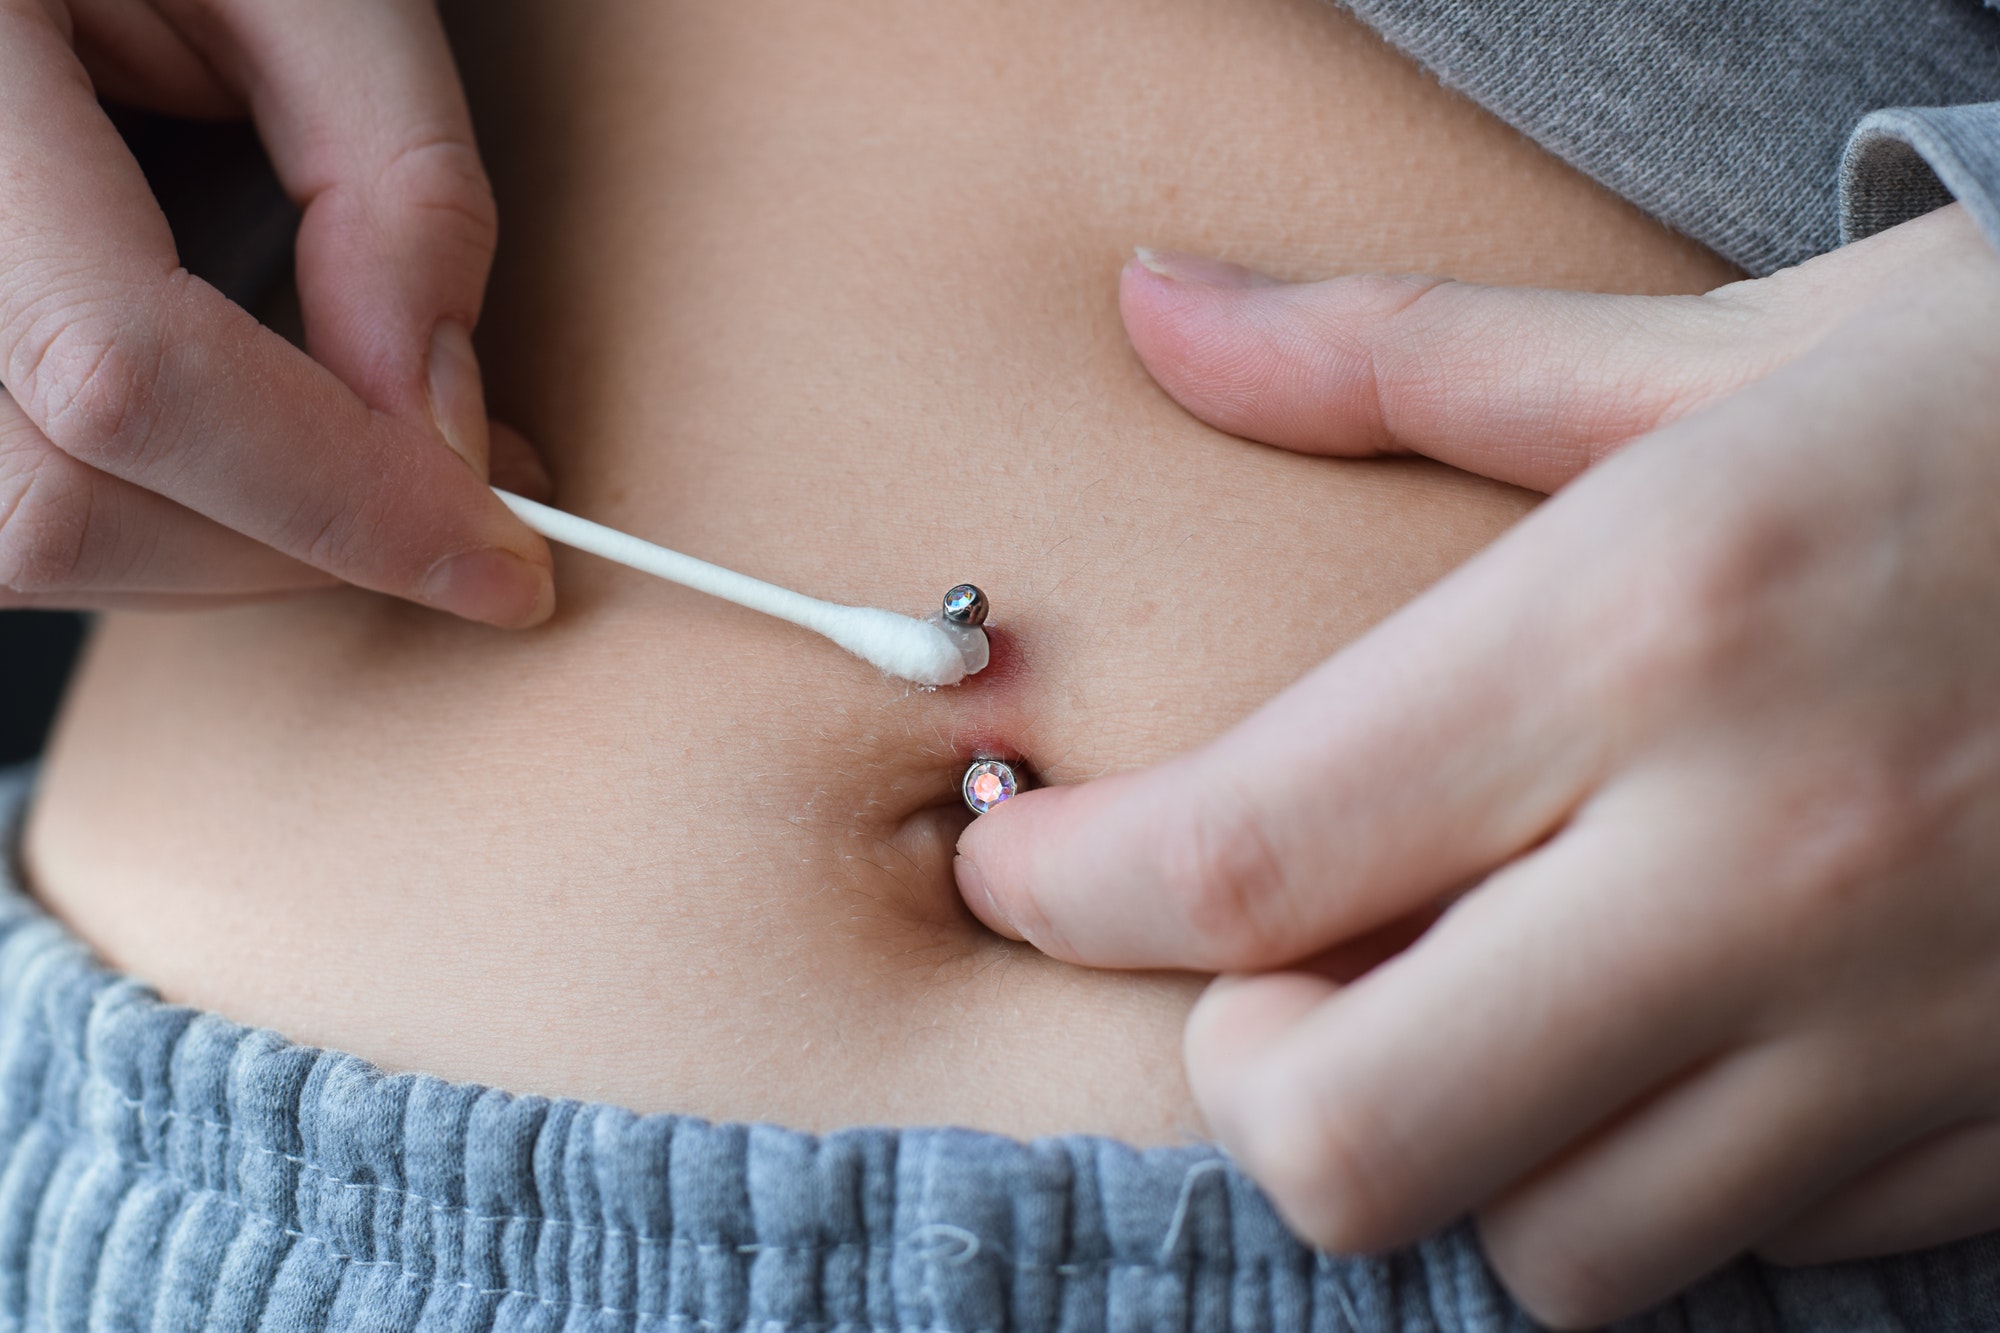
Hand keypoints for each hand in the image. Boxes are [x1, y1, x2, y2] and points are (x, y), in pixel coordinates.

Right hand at [0, 0, 550, 621]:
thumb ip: (394, 182)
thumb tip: (441, 419)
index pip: (122, 368)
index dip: (332, 497)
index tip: (501, 559)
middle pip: (58, 495)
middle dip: (299, 543)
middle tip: (466, 508)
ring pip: (23, 539)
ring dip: (232, 548)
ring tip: (373, 478)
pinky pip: (4, 505)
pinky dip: (160, 515)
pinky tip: (262, 464)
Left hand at [954, 204, 1999, 1324]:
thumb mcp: (1718, 355)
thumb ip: (1395, 360)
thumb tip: (1152, 308)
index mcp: (1647, 629)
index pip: (1241, 851)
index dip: (1069, 889)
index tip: (1021, 863)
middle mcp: (1759, 855)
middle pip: (1345, 1134)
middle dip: (1244, 1077)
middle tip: (1264, 968)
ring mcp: (1901, 1024)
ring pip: (1546, 1247)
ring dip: (1452, 1148)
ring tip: (1472, 1005)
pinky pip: (1751, 1254)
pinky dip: (1646, 1176)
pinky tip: (1660, 1043)